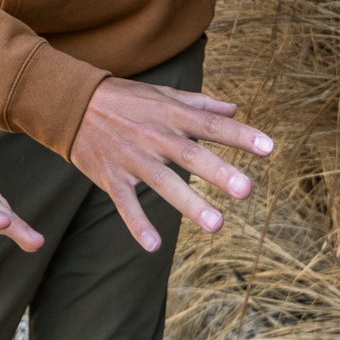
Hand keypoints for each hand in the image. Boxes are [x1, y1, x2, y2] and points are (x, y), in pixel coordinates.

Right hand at [68, 77, 273, 249]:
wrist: (70, 104)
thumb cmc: (123, 99)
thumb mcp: (160, 94)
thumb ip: (198, 104)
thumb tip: (235, 109)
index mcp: (169, 114)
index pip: (209, 124)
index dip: (239, 136)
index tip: (270, 148)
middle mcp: (153, 135)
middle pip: (189, 155)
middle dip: (218, 172)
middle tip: (247, 190)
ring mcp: (131, 157)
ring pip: (162, 182)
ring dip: (189, 203)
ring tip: (216, 225)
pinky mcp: (110, 176)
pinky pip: (124, 202)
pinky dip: (136, 223)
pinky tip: (153, 244)